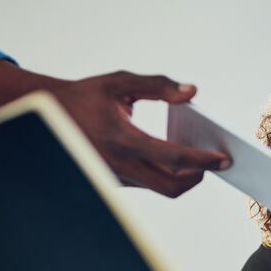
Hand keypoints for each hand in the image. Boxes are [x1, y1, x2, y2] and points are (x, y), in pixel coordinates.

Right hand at [0, 62, 230, 197]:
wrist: (46, 115)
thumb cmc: (86, 96)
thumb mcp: (119, 82)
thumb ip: (158, 85)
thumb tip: (191, 93)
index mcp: (122, 140)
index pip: (172, 158)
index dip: (202, 161)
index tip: (223, 158)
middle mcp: (119, 166)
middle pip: (172, 187)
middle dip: (198, 176)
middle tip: (215, 162)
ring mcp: (116, 178)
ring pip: (160, 188)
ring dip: (182, 176)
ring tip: (198, 157)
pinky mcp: (114, 182)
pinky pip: (147, 183)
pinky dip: (165, 173)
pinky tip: (175, 157)